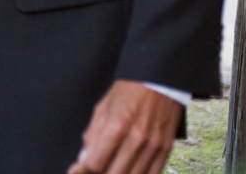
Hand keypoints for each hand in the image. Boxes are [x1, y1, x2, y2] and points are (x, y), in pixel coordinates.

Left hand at [66, 80, 180, 173]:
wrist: (158, 79)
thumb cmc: (128, 91)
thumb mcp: (102, 108)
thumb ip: (92, 135)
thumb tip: (84, 158)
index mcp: (115, 126)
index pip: (95, 163)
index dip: (84, 170)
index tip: (80, 170)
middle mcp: (135, 139)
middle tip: (96, 169)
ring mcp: (152, 146)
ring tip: (111, 168)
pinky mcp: (165, 149)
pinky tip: (129, 170)